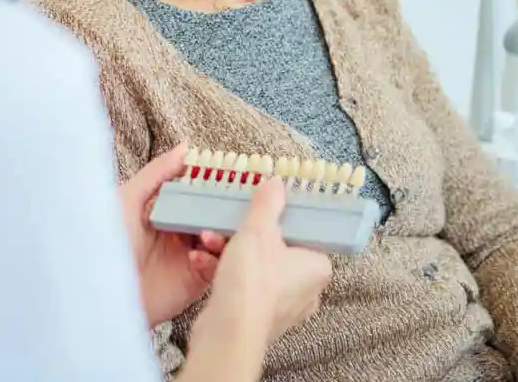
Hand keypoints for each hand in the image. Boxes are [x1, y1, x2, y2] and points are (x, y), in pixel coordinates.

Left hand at [120, 144, 226, 327]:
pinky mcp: (194, 282)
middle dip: (226, 208)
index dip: (216, 184)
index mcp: (168, 210)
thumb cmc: (105, 240)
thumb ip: (157, 172)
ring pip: (222, 240)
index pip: (200, 193)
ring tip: (207, 234)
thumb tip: (185, 148)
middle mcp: (182, 232)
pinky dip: (213, 259)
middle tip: (236, 202)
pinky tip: (196, 257)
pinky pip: (215, 268)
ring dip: (221, 235)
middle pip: (215, 215)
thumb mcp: (128, 198)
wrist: (99, 289)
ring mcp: (189, 257)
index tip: (232, 174)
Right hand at [197, 176, 331, 348]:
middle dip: (245, 233)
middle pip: (275, 247)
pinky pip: (242, 284)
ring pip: (255, 266)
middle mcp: (305, 289)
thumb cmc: (252, 282)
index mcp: (316, 267)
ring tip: (208, 239)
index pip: (305, 232)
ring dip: (228, 249)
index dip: (283, 216)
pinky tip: (201, 259)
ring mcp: (281, 305)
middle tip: (230, 223)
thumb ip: (268, 204)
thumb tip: (276, 185)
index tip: (265, 205)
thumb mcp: (258, 229)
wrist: (228, 332)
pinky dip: (222, 270)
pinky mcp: (257, 316)